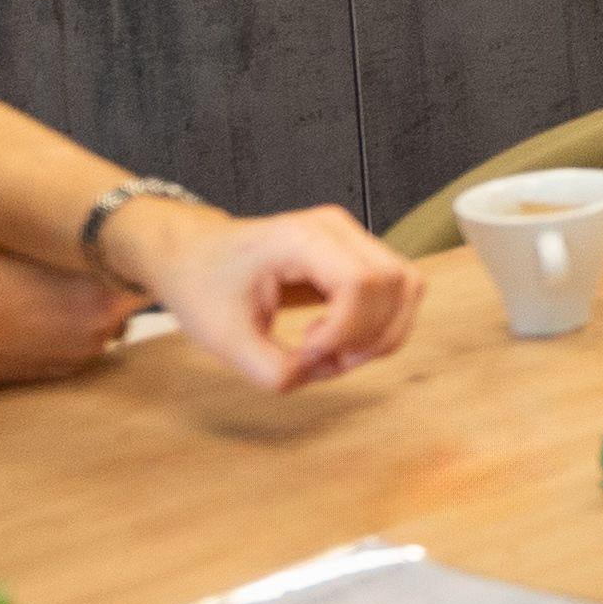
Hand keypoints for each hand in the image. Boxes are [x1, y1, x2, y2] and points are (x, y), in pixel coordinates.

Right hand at [0, 243, 143, 394]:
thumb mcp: (36, 240)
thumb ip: (81, 245)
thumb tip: (104, 236)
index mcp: (103, 287)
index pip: (147, 273)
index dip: (138, 258)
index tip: (127, 247)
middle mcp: (100, 326)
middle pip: (130, 300)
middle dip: (116, 284)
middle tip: (88, 265)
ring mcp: (78, 355)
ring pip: (106, 327)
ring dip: (92, 310)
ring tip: (54, 290)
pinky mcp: (55, 375)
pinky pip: (79, 348)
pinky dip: (69, 333)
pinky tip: (38, 315)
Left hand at [122, 199, 426, 394]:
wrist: (194, 256)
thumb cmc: (204, 284)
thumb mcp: (224, 338)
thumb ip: (272, 370)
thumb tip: (316, 374)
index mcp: (302, 237)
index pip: (360, 282)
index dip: (345, 330)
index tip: (307, 351)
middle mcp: (337, 228)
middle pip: (394, 284)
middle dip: (368, 336)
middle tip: (321, 358)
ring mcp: (353, 238)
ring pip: (408, 286)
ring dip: (383, 333)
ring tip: (334, 351)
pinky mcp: (359, 255)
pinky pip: (398, 290)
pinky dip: (381, 326)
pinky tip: (340, 340)